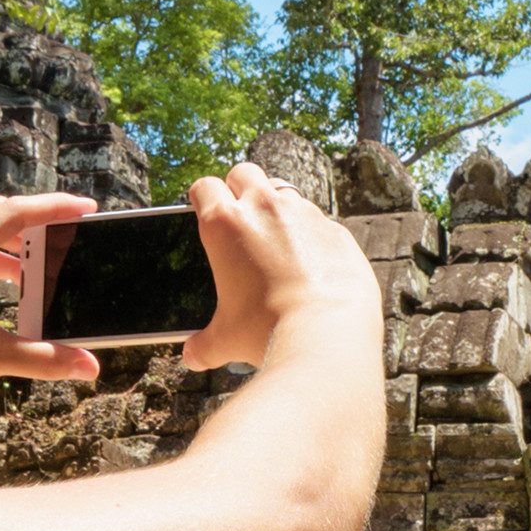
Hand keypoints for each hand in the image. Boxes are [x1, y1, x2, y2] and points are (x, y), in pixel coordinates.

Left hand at [0, 192, 97, 410]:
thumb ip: (43, 359)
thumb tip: (88, 366)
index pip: (15, 212)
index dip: (55, 208)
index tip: (86, 208)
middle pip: (0, 214)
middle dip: (39, 221)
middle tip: (72, 228)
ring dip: (16, 244)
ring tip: (46, 261)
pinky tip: (12, 282)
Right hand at [179, 163, 380, 377]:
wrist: (327, 335)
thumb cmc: (266, 332)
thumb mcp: (225, 340)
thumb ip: (203, 344)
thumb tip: (193, 357)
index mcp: (224, 223)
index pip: (204, 187)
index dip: (202, 198)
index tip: (204, 210)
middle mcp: (264, 207)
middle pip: (244, 173)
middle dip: (239, 188)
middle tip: (240, 216)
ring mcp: (305, 214)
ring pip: (284, 191)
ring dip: (277, 207)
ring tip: (277, 239)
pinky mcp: (337, 230)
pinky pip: (320, 221)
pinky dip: (312, 234)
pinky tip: (313, 264)